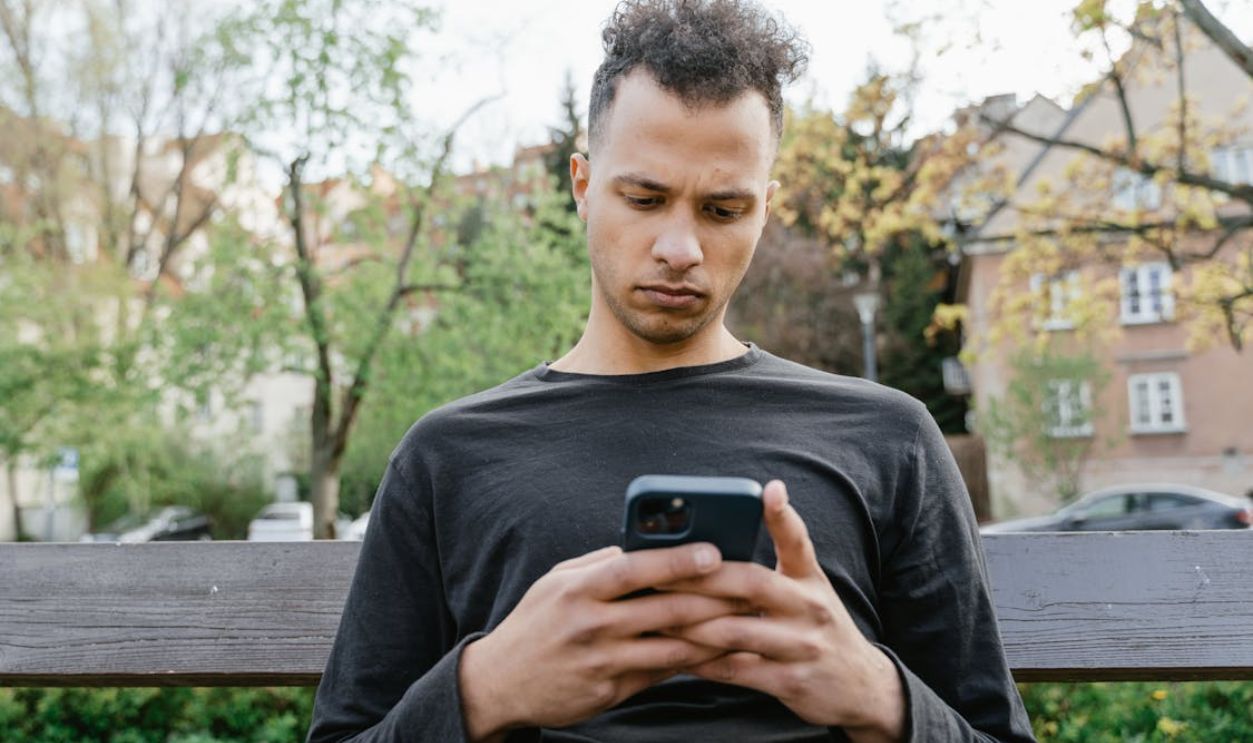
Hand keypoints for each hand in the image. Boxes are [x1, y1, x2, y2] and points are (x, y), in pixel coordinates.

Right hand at [458, 542, 748, 740]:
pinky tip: (717, 652)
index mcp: (578, 590)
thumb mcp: (556, 583)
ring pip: (671, 646)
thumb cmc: (535, 624)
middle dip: (712, 598)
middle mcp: (591, 625)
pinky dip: (691, 661)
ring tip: (745, 622)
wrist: (499, 683)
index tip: (713, 551)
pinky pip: (660, 673)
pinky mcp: (609, 692)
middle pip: (664, 608)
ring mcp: (602, 662)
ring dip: (712, 634)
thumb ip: (600, 565)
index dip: (675, 560)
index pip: (634, 569)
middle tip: (749, 588)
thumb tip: (642, 547)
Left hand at [657, 481, 905, 741]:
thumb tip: (724, 537)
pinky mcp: (791, 681)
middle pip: (752, 583)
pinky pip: (736, 670)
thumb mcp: (809, 589)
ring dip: (690, 624)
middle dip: (700, 578)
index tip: (769, 490)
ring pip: (736, 630)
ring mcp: (802, 646)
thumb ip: (775, 564)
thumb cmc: (816, 627)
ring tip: (655, 615)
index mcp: (811, 579)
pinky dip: (702, 661)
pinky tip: (675, 654)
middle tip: (659, 573)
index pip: (798, 542)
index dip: (783, 515)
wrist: (859, 687)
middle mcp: (810, 608)